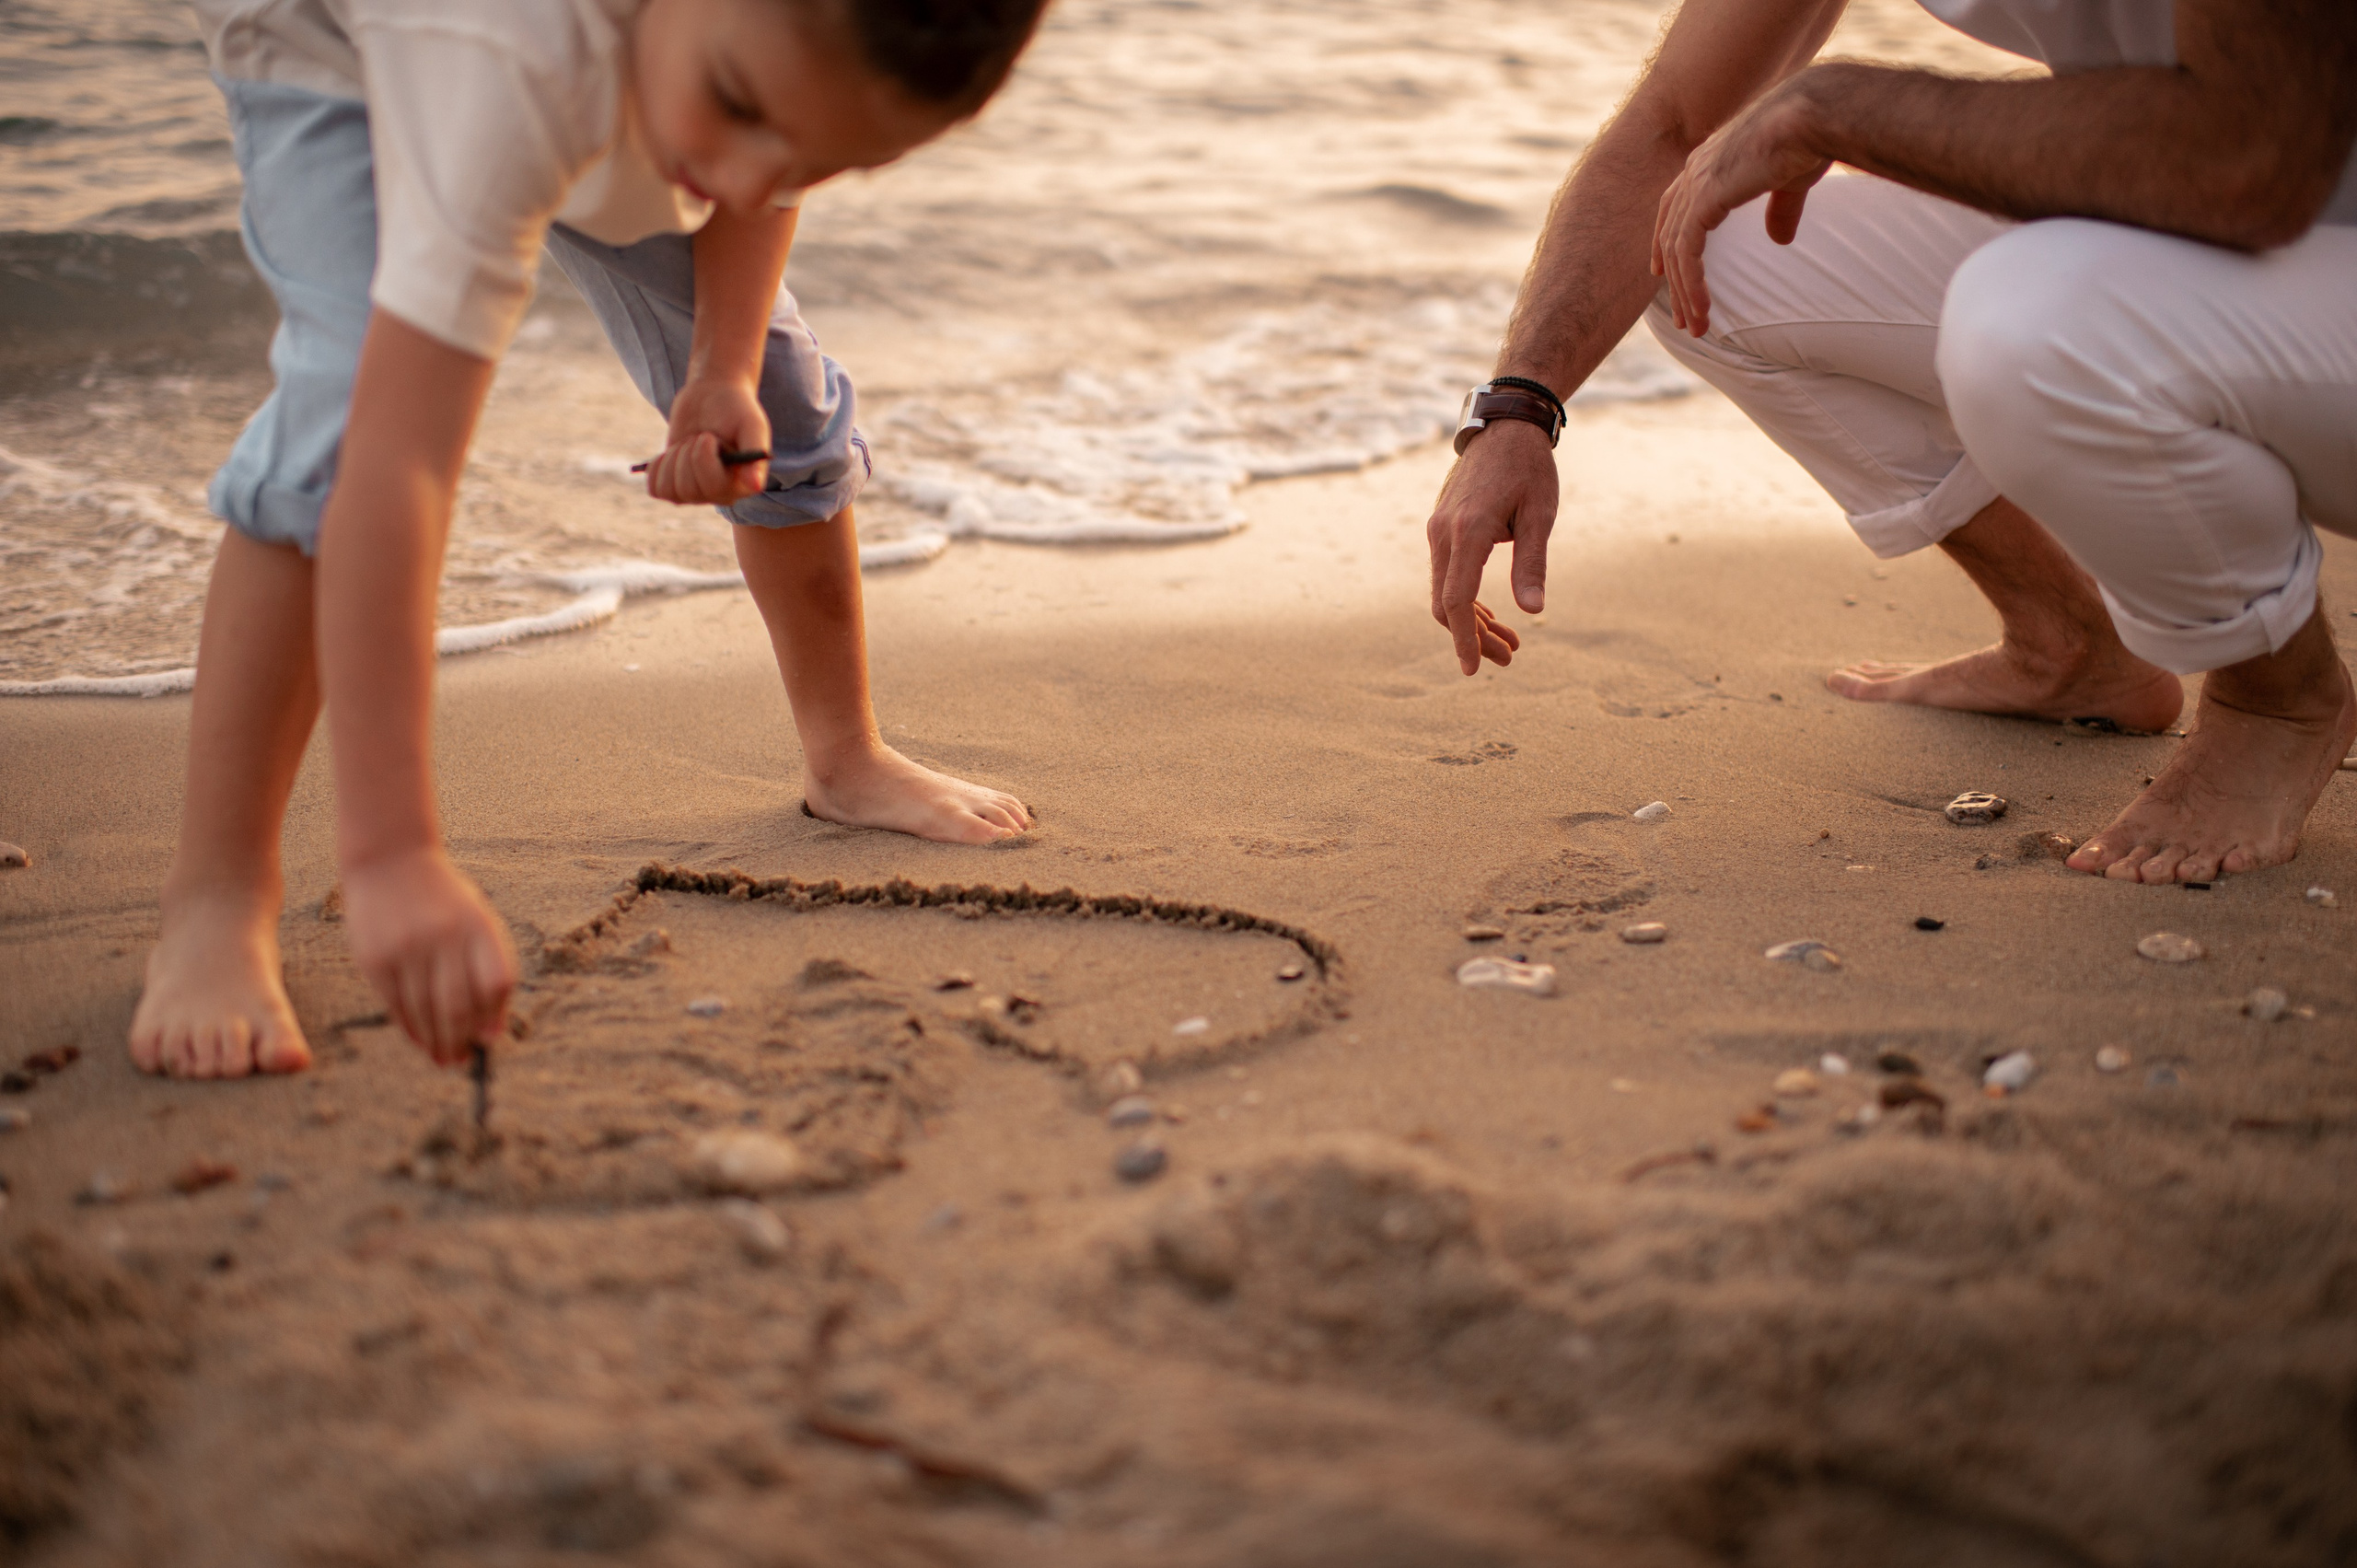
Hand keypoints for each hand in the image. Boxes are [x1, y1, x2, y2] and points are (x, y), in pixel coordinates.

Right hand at [341, 847, 517, 1065]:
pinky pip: (396, 1006)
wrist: (390, 862)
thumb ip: (490, 970)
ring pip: (426, 1011)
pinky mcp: (375, 959)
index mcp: (479, 925)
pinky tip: (419, 1040)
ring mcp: (407, 947)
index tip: (490, 1041)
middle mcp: (444, 936)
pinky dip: (411, 1029)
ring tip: (443, 1059)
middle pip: (459, 1005)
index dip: (495, 1016)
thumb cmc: (445, 903)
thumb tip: (492, 1034)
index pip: (497, 981)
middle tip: (462, 1062)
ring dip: (436, 1042)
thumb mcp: (477, 920)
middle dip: (462, 1041)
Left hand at [646, 375, 770, 504]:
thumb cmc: (736, 409)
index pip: (713, 486)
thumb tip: (754, 485)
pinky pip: (656, 489)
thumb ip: (755, 450)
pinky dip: (657, 467)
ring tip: (688, 443)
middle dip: (687, 453)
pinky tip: (672, 452)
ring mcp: (697, 494)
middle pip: (688, 489)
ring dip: (673, 458)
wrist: (712, 398)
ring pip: (670, 490)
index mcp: (744, 485)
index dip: (703, 457)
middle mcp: (722, 495)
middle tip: (700, 436)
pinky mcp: (674, 487)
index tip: (708, 435)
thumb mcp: (750, 423)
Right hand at [1427, 419, 1553, 675]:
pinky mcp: (1441, 526)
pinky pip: (1446, 573)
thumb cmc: (1529, 468)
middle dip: (1472, 637)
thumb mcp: (1541, 515)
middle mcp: (1443, 533)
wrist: (1504, 425)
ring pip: (1444, 591)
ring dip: (1471, 620)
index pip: (1456, 600)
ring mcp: (1438, 529)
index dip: (1464, 639)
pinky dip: (1466, 598)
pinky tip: (1491, 610)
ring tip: (1509, 640)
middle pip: (1446, 603)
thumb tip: (1533, 611)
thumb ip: (1532, 563)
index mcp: (1468, 531)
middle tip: (1510, 657)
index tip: (1475, 669)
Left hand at [1652, 76, 1830, 336]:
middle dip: (1675, 279)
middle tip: (1682, 317)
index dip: (1667, 241)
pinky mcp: (1705, 198)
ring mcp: (1696, 182)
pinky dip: (1691, 284)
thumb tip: (1779, 241)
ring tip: (1696, 327)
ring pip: (1676, 250)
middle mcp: (1695, 168)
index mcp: (1710, 159)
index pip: (1674, 206)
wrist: (1815, 115)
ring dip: (1685, 293)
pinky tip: (1702, 311)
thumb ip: (1779, 210)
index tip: (1664, 273)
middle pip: (1670, 234)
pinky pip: (1686, 252)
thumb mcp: (1791, 181)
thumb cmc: (1810, 137)